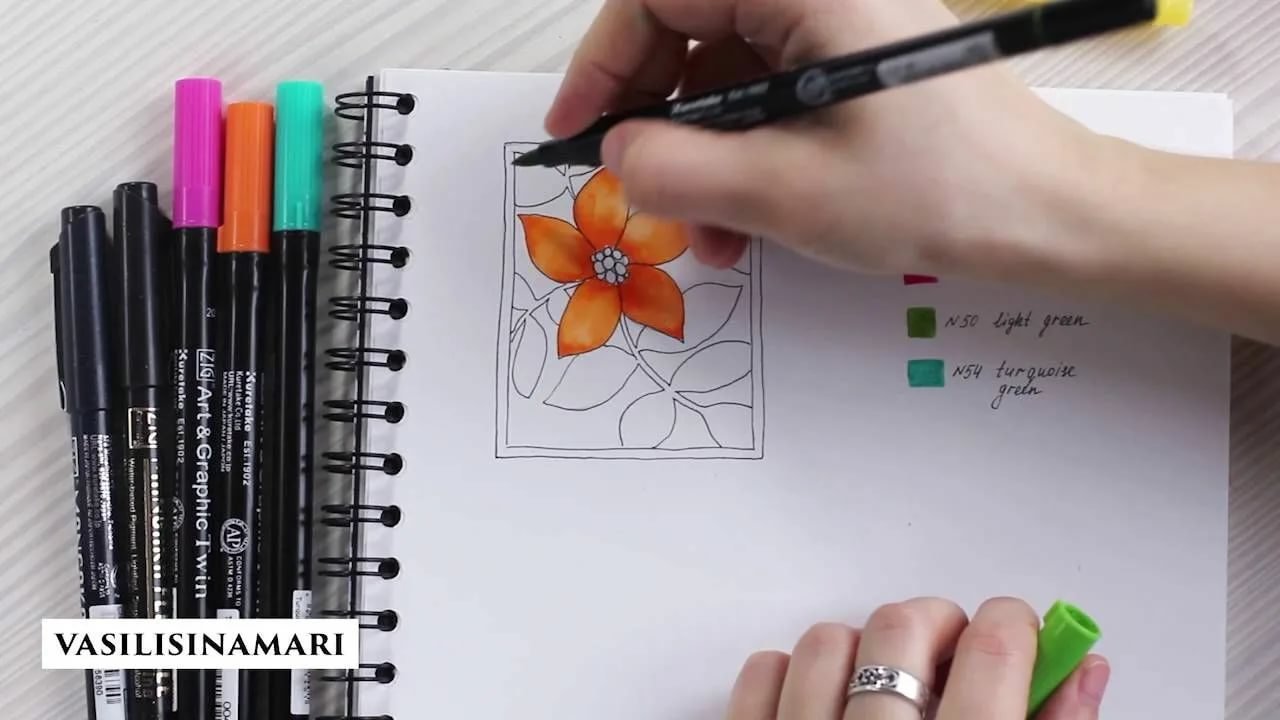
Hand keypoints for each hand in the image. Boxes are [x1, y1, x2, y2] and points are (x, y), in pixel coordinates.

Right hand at [545, 0, 1100, 280]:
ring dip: (701, 159)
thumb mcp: (786, 190)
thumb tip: (617, 154)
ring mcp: (836, 30)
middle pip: (688, 33)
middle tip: (646, 194)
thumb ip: (678, 169)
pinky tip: (748, 223)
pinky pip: (767, 100)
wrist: (1050, 217)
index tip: (581, 127)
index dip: (605, 62)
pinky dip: (743, 159)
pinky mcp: (851, 69)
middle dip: (659, 125)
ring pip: (724, 78)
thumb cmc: (944, 189)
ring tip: (714, 236)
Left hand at [727, 597, 1109, 719]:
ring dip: (862, 650)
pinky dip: (791, 676)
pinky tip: (819, 703)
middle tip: (950, 656)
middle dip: (938, 627)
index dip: (1015, 624)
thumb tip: (1082, 671)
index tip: (1014, 629)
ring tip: (883, 688)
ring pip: (827, 641)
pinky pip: (760, 675)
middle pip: (904, 626)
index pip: (995, 650)